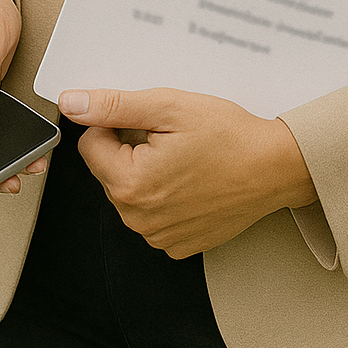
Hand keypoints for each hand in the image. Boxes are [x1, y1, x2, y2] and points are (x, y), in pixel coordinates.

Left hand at [61, 87, 316, 256]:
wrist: (276, 167)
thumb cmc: (228, 135)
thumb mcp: (168, 107)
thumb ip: (114, 106)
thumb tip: (71, 102)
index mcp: (129, 184)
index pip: (91, 144)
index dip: (117, 123)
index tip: (150, 120)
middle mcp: (138, 219)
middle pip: (110, 170)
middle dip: (132, 148)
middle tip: (172, 136)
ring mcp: (159, 237)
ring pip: (131, 192)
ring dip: (148, 172)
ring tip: (187, 157)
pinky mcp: (179, 245)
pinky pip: (154, 214)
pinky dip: (167, 195)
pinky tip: (195, 180)